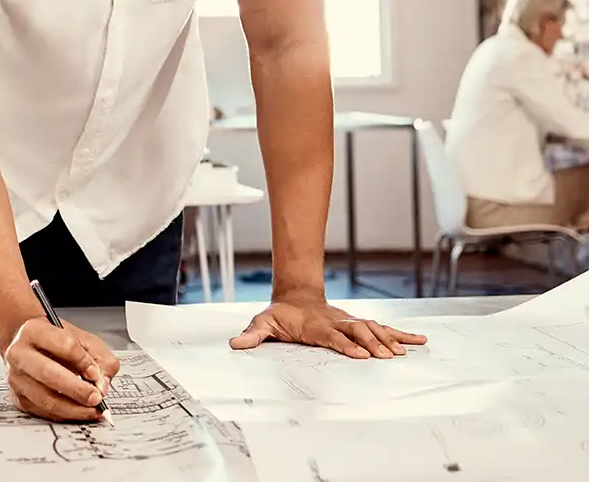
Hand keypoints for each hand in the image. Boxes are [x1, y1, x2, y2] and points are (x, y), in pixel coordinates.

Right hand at [2, 317, 120, 421]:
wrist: (31, 345)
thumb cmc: (57, 341)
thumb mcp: (83, 339)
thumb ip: (100, 358)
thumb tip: (102, 384)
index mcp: (34, 330)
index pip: (64, 345)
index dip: (83, 361)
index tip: (96, 373)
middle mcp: (19, 353)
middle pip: (49, 374)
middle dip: (77, 390)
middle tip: (96, 397)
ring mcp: (16, 377)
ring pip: (45, 398)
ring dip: (73, 408)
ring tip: (92, 409)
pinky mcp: (18, 397)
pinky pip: (43, 411)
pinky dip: (64, 415)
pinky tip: (78, 412)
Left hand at [229, 293, 427, 358]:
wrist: (294, 296)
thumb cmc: (280, 315)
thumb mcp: (263, 323)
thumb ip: (252, 335)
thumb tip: (235, 344)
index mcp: (315, 326)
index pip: (333, 336)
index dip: (346, 345)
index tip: (361, 356)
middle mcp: (336, 322)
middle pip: (357, 332)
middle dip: (373, 344)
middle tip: (389, 357)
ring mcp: (348, 321)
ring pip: (372, 328)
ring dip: (389, 339)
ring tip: (405, 352)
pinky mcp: (357, 324)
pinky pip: (381, 328)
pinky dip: (400, 334)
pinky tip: (418, 342)